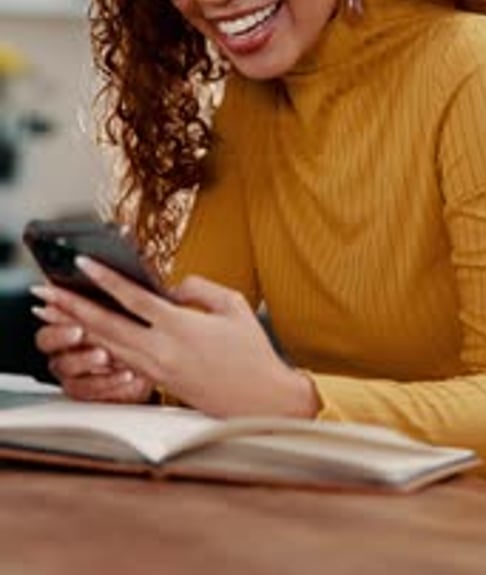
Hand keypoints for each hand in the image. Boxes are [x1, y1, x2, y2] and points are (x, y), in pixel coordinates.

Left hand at [32, 258, 319, 417]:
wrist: (262, 401)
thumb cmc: (252, 351)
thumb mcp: (233, 305)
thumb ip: (198, 287)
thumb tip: (169, 287)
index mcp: (181, 328)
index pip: (134, 299)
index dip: (106, 279)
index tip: (83, 263)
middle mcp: (163, 351)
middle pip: (107, 326)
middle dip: (73, 307)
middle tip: (46, 291)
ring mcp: (157, 370)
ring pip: (108, 345)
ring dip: (79, 327)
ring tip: (54, 310)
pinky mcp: (157, 382)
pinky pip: (121, 360)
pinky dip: (99, 344)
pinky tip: (85, 334)